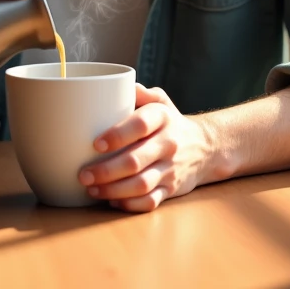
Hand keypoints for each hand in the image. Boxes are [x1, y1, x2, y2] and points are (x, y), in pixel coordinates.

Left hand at [78, 84, 211, 211]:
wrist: (205, 147)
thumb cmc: (170, 121)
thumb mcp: (161, 100)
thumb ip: (140, 92)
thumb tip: (117, 84)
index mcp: (162, 117)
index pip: (140, 125)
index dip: (117, 135)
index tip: (95, 144)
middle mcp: (168, 143)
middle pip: (136, 160)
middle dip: (106, 170)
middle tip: (83, 174)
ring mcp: (170, 169)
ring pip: (141, 185)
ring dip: (113, 190)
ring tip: (91, 189)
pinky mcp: (171, 190)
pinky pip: (150, 202)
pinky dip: (130, 205)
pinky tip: (112, 201)